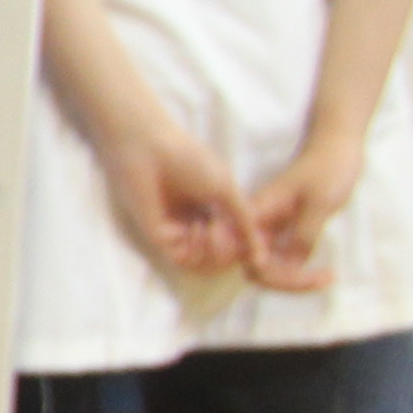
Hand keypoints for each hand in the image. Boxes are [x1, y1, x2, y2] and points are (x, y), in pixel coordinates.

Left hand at [92, 110, 253, 280]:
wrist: (151, 147)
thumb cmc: (188, 159)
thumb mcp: (227, 191)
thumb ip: (244, 223)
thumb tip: (260, 256)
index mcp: (209, 213)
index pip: (233, 246)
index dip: (245, 247)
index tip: (253, 235)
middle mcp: (192, 226)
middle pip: (218, 260)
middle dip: (229, 252)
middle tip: (225, 230)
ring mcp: (174, 232)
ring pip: (200, 265)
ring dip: (213, 253)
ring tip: (211, 227)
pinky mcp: (155, 235)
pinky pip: (180, 260)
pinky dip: (194, 250)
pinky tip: (195, 228)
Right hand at [243, 123, 364, 296]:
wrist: (337, 147)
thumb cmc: (328, 169)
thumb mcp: (320, 204)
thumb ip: (302, 235)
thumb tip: (287, 266)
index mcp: (257, 213)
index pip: (246, 255)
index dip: (267, 271)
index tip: (299, 272)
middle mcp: (258, 224)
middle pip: (255, 267)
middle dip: (285, 281)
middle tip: (321, 278)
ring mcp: (271, 228)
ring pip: (270, 267)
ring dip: (295, 279)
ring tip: (326, 276)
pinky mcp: (285, 230)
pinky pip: (284, 259)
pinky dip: (300, 270)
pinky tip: (322, 270)